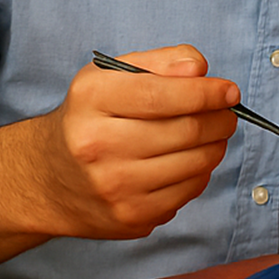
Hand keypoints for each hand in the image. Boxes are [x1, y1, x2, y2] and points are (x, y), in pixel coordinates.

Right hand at [37, 45, 240, 238]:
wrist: (48, 178)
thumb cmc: (90, 118)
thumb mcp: (109, 76)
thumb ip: (158, 62)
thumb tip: (199, 68)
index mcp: (91, 100)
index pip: (161, 95)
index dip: (206, 92)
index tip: (230, 91)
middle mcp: (96, 145)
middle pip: (185, 131)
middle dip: (220, 119)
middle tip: (227, 114)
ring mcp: (113, 186)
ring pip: (195, 163)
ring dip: (216, 145)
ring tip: (212, 135)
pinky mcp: (130, 216)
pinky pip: (189, 191)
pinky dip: (201, 172)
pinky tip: (188, 161)